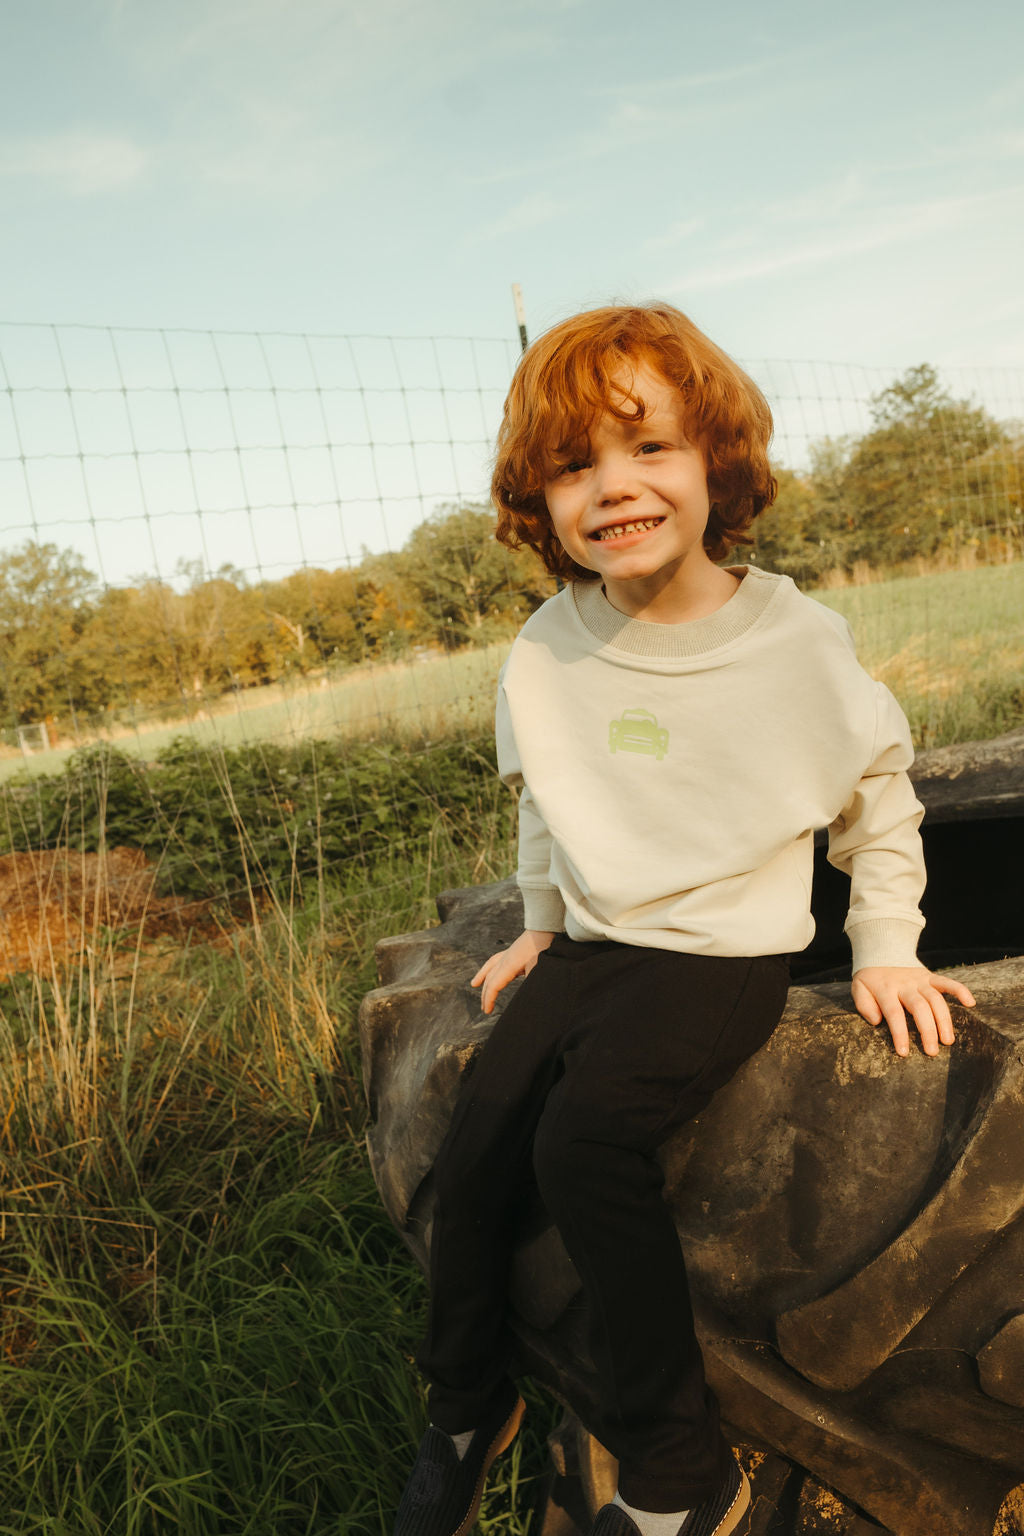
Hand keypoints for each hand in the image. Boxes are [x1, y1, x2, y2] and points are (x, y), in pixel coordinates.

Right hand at [471, 929, 555, 1014]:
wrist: (545, 928)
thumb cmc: (544, 948)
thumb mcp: (539, 969)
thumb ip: (532, 982)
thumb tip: (529, 997)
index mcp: (510, 964)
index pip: (494, 985)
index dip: (489, 999)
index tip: (488, 1011)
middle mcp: (504, 959)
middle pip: (490, 979)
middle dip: (486, 995)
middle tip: (485, 1009)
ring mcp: (507, 953)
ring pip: (489, 968)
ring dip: (482, 979)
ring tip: (474, 985)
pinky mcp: (512, 951)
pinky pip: (494, 961)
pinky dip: (488, 968)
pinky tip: (488, 971)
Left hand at [851, 966, 975, 1057]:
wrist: (881, 953)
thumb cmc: (870, 980)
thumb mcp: (858, 988)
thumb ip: (863, 1004)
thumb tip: (876, 1020)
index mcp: (886, 989)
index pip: (894, 1013)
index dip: (900, 1033)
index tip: (904, 1052)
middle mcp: (905, 984)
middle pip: (919, 1007)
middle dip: (927, 1031)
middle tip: (932, 1052)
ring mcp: (919, 980)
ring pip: (935, 999)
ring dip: (944, 1020)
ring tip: (948, 1041)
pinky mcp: (930, 976)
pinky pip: (947, 981)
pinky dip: (960, 990)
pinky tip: (970, 1003)